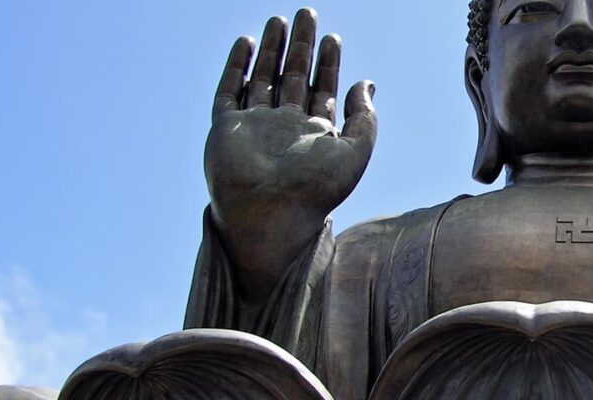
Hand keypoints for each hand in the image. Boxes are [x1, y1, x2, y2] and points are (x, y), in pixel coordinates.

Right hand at [204, 8, 375, 296]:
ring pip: (262, 77)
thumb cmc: (317, 191)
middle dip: (300, 46)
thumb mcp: (354, 152)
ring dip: (270, 49)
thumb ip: (364, 118)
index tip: (332, 37)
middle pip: (292, 76)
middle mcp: (284, 127)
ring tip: (278, 19)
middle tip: (306, 13)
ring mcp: (254, 126)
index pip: (322, 88)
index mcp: (315, 133)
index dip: (328, 63)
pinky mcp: (226, 128)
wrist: (272, 215)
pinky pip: (229, 91)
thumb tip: (366, 84)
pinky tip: (246, 43)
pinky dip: (236, 67)